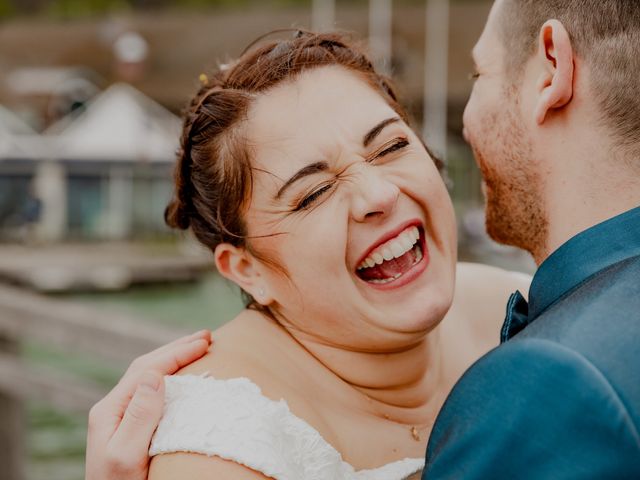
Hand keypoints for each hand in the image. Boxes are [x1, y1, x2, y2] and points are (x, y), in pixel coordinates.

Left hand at [85, 329, 211, 479]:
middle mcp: (113, 409)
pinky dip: (171, 377)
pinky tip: (183, 378)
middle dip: (177, 348)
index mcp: (110, 410)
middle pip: (146, 367)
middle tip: (206, 336)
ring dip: (173, 359)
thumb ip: (139, 416)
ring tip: (197, 347)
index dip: (177, 352)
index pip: (147, 369)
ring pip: (148, 377)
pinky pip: (152, 392)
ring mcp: (120, 418)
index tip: (205, 342)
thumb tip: (154, 374)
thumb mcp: (126, 455)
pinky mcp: (130, 428)